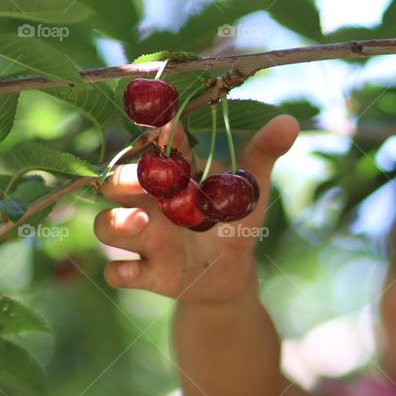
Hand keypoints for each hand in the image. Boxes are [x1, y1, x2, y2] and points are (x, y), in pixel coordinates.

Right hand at [94, 114, 299, 303]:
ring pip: (105, 226)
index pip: (156, 147)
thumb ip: (264, 153)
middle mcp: (149, 202)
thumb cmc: (236, 219)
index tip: (167, 123)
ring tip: (141, 222)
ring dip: (116, 223)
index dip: (157, 134)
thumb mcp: (251, 187)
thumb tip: (289, 121)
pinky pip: (117, 274)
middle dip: (122, 180)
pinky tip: (138, 272)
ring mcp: (144, 238)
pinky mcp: (145, 273)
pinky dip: (121, 273)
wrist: (233, 272)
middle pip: (114, 183)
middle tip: (143, 182)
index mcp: (172, 174)